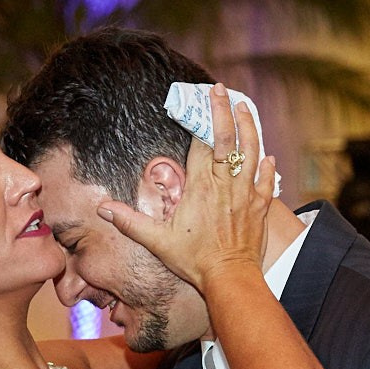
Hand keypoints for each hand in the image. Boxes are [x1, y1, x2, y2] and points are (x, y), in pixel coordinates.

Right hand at [97, 82, 274, 289]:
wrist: (230, 278)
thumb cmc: (194, 260)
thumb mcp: (157, 240)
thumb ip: (130, 221)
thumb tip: (102, 208)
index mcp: (201, 187)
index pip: (200, 143)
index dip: (198, 119)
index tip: (195, 99)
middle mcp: (225, 184)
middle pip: (227, 137)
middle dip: (223, 110)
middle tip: (219, 90)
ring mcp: (246, 194)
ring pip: (251, 151)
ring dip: (249, 127)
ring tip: (244, 107)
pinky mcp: (260, 207)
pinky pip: (266, 181)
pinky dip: (267, 166)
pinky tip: (267, 156)